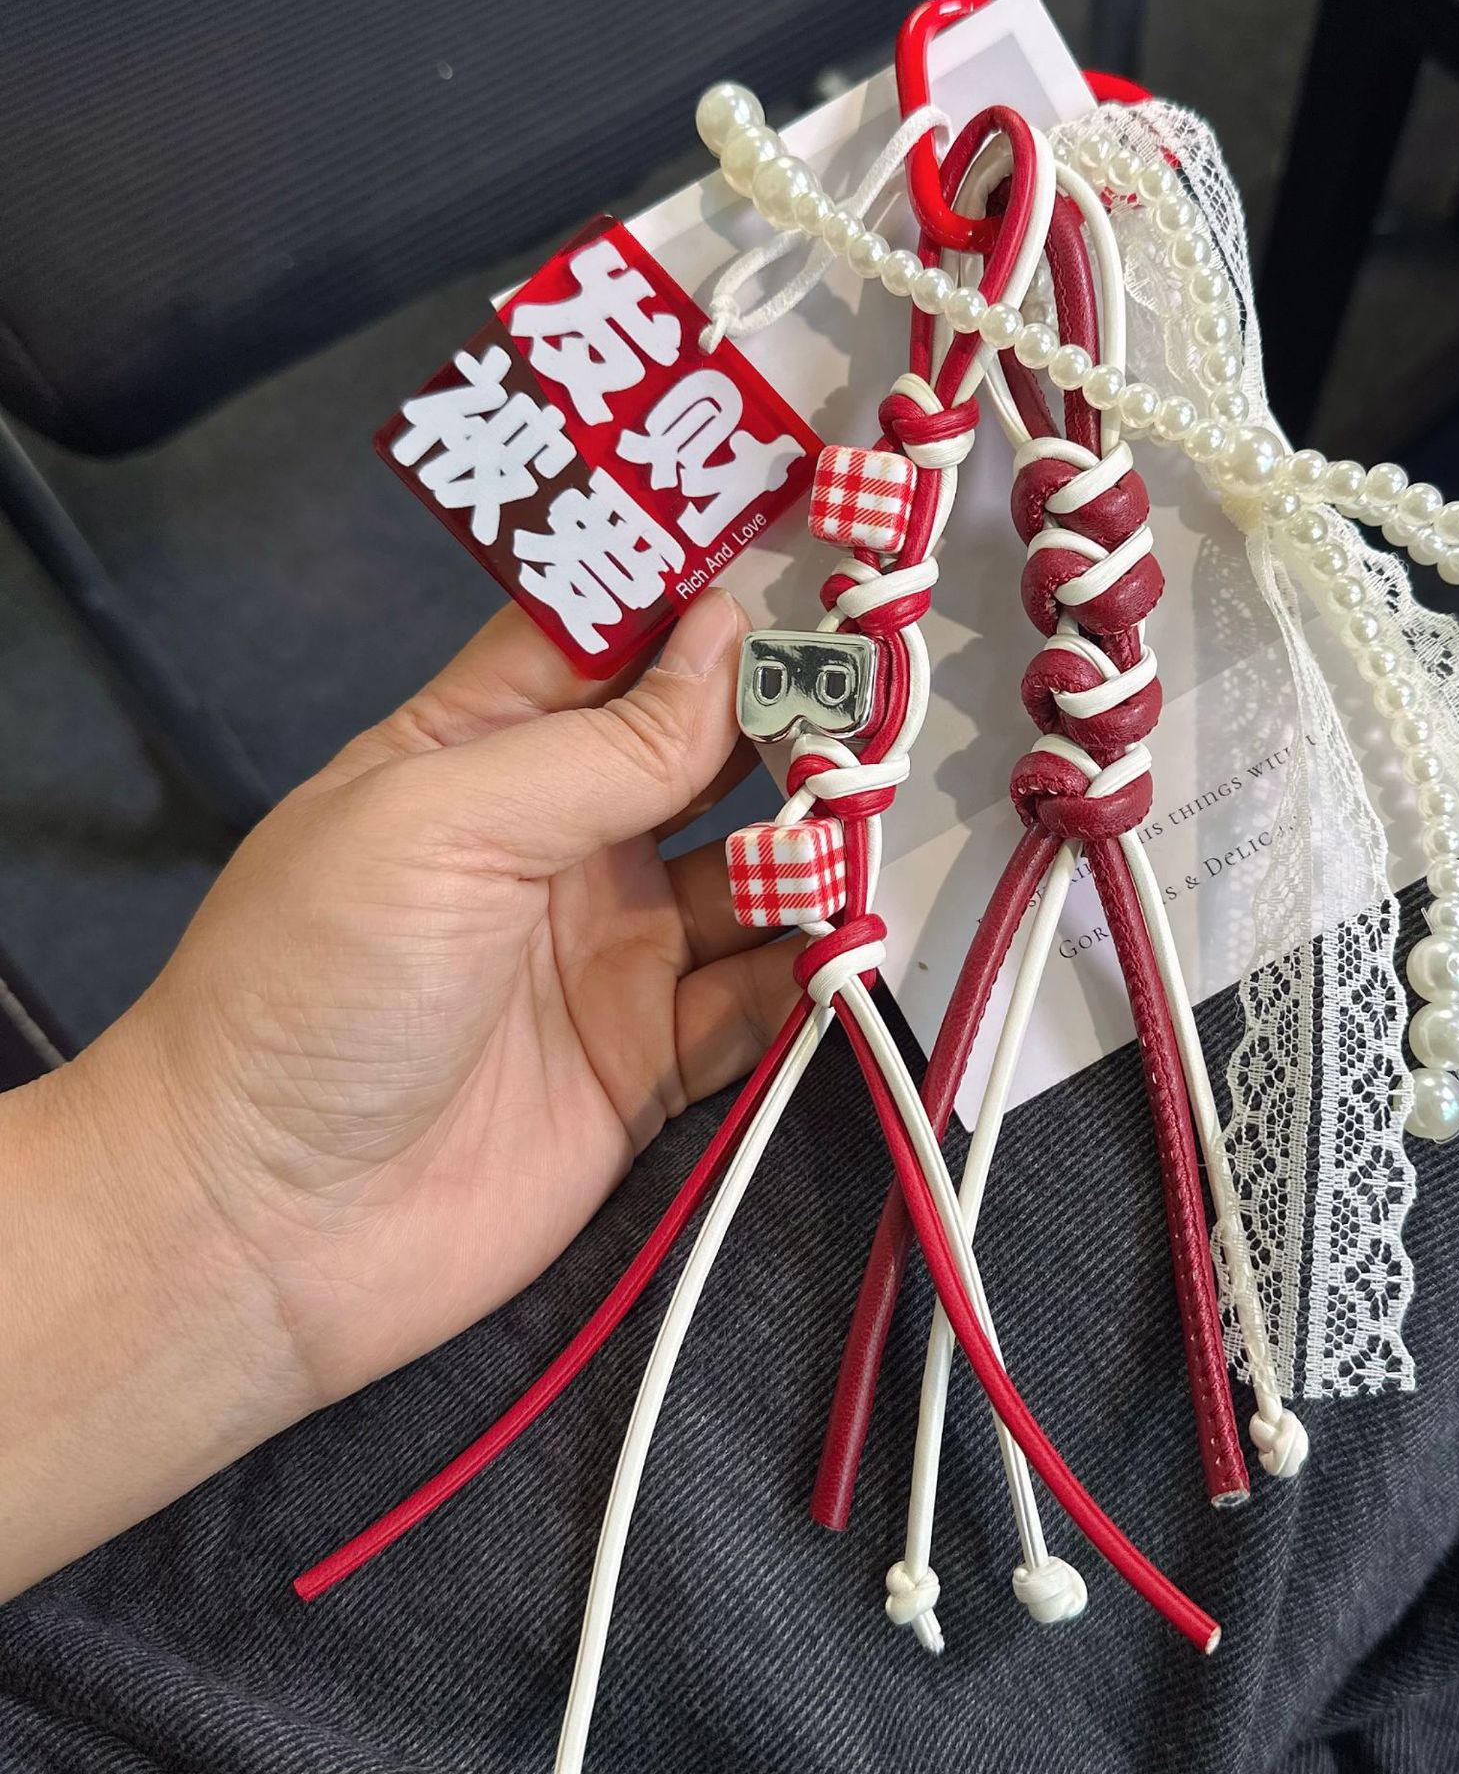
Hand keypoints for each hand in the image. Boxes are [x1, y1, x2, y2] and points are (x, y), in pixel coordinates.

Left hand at [1, 590, 793, 1592]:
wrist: (260, 1233)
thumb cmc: (314, 988)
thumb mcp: (441, 825)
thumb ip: (601, 746)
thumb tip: (725, 637)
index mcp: (485, 751)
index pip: (613, 638)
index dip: (700, 590)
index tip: (810, 543)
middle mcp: (563, 838)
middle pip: (706, 751)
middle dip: (788, 716)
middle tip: (880, 686)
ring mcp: (615, 950)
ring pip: (755, 872)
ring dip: (816, 846)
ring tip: (872, 820)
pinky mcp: (653, 1061)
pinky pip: (759, 998)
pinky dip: (811, 971)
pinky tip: (849, 945)